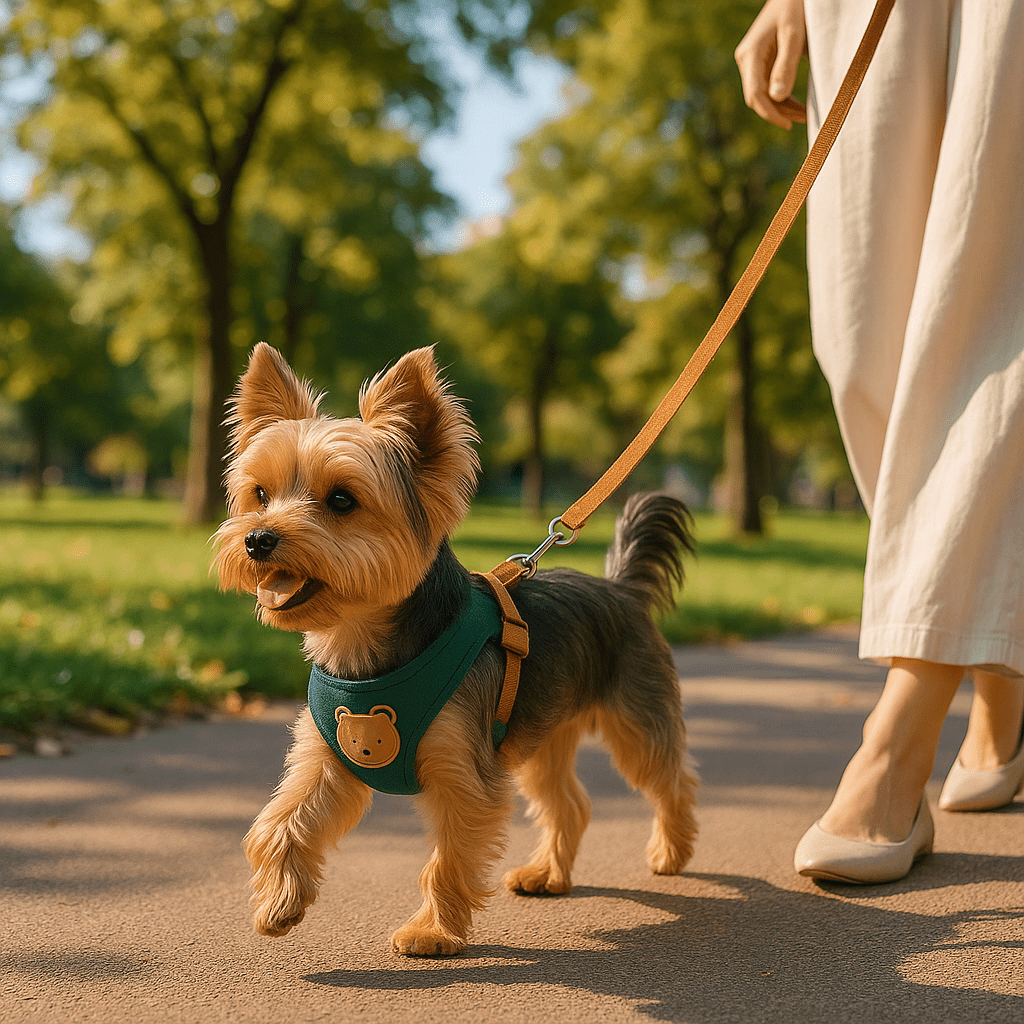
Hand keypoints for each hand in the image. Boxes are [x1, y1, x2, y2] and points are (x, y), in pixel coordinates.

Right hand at [735, 0, 807, 128]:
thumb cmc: (795, 7)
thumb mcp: (794, 35)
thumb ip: (786, 66)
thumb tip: (777, 98)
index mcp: (750, 54)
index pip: (755, 94)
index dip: (771, 113)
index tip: (789, 124)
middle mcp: (746, 60)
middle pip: (757, 98)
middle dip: (779, 112)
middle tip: (804, 119)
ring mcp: (751, 62)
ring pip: (762, 94)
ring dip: (782, 107)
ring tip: (805, 114)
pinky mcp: (759, 62)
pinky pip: (767, 86)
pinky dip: (782, 97)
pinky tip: (797, 104)